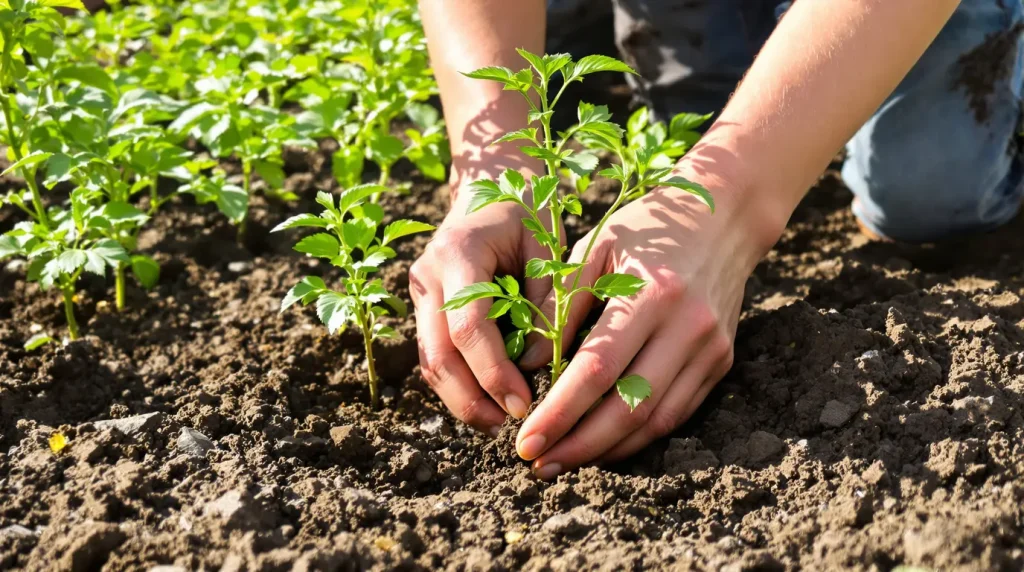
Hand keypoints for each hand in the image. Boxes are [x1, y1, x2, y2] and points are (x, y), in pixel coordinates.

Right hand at [410, 181, 554, 434]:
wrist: (491, 184)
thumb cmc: (527, 211)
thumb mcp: (548, 243)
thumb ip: (547, 299)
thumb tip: (540, 362)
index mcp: (457, 252)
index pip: (468, 326)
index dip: (494, 371)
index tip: (524, 403)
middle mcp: (428, 275)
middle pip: (437, 354)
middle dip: (471, 398)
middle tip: (509, 426)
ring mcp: (420, 293)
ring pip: (430, 362)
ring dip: (462, 399)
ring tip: (500, 422)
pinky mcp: (425, 309)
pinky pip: (436, 355)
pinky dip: (459, 384)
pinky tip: (489, 402)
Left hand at [514, 170, 776, 478]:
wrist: (724, 216)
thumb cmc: (645, 228)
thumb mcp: (595, 248)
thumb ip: (560, 305)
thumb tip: (530, 366)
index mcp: (651, 293)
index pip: (598, 370)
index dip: (560, 412)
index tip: (526, 439)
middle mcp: (688, 326)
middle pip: (629, 407)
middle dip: (580, 444)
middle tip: (538, 464)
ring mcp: (711, 347)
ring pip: (657, 420)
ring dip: (608, 450)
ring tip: (564, 460)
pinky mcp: (721, 360)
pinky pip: (678, 412)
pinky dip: (639, 436)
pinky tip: (604, 444)